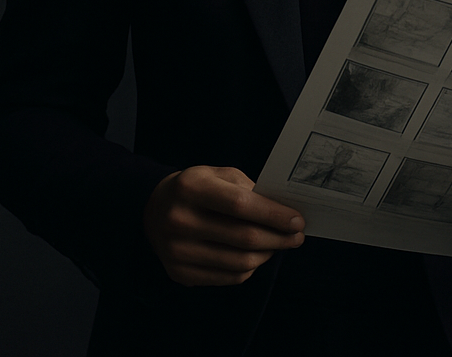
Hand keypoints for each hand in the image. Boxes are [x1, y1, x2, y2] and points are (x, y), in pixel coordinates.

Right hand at [143, 165, 304, 285]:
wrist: (153, 209)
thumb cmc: (196, 187)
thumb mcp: (218, 174)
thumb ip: (248, 190)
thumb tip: (284, 213)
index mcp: (191, 188)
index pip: (241, 205)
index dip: (273, 215)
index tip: (298, 220)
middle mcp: (180, 221)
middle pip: (243, 238)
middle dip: (278, 238)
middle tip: (297, 236)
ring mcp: (177, 252)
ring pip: (239, 263)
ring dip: (267, 255)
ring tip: (278, 244)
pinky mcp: (180, 274)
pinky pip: (227, 278)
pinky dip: (249, 269)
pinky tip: (256, 256)